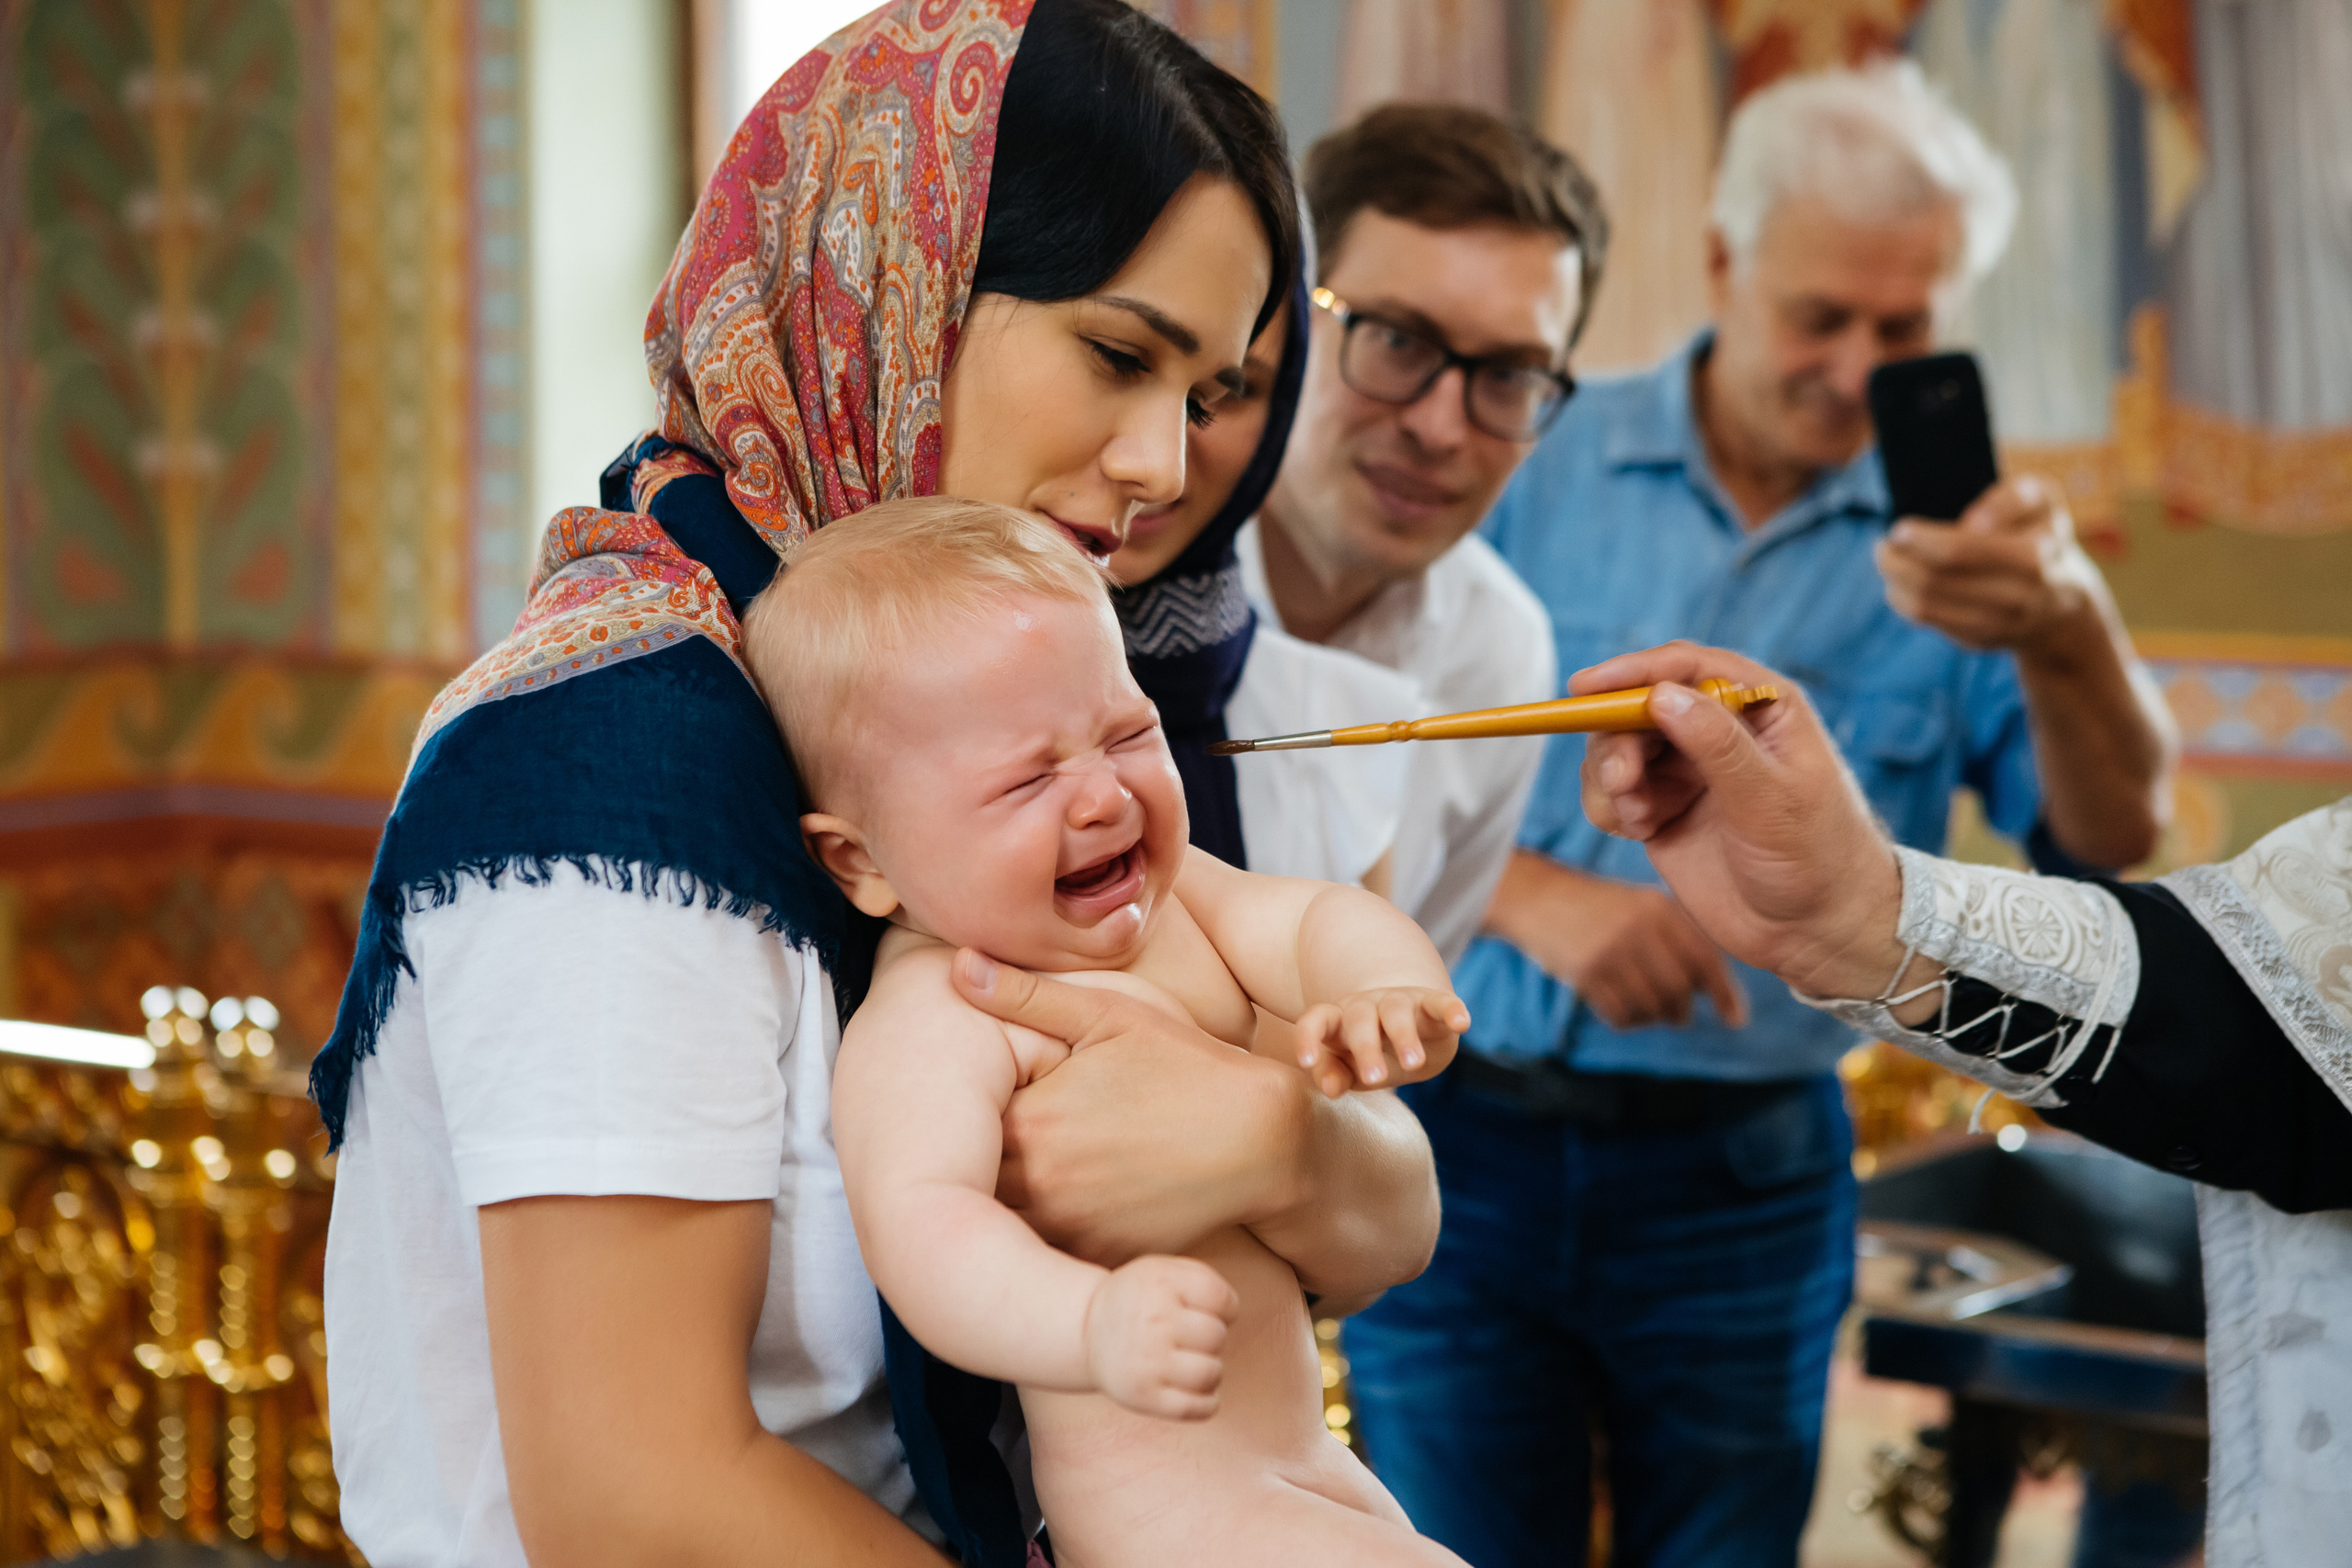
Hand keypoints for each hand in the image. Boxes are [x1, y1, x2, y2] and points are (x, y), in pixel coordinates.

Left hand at [953, 950, 1310, 1264]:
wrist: (1262, 1142)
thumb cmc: (1185, 1068)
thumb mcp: (1110, 1015)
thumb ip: (1026, 996)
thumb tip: (957, 964)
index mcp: (1032, 1119)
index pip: (961, 1125)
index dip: (965, 1114)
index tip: (972, 1100)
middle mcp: (1041, 1182)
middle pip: (974, 1177)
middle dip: (975, 1159)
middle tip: (983, 1139)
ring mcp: (1070, 1227)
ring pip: (1002, 1220)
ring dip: (1002, 1198)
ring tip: (1035, 1166)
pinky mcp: (1098, 1259)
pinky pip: (1044, 1251)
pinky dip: (1042, 1232)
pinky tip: (1070, 1198)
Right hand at [1083, 1254, 1238, 1420]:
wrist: (1087, 1330)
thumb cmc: (1140, 1298)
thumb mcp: (1164, 1269)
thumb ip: (1204, 1279)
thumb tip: (1232, 1312)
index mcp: (1161, 1284)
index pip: (1222, 1300)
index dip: (1225, 1308)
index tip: (1205, 1311)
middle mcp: (1153, 1322)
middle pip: (1216, 1337)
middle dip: (1212, 1338)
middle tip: (1191, 1338)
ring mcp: (1147, 1363)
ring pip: (1211, 1374)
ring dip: (1211, 1370)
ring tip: (1192, 1362)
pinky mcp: (1144, 1397)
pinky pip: (1198, 1408)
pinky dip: (1208, 1402)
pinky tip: (1195, 1388)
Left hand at [1294, 988, 1465, 1097]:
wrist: (1411, 1035)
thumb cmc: (1369, 1057)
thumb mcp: (1349, 1069)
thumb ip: (1334, 1075)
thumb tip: (1329, 1088)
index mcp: (1338, 1022)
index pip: (1316, 1021)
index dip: (1307, 1038)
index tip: (1304, 1062)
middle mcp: (1366, 1006)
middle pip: (1360, 1020)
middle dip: (1366, 1048)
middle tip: (1374, 1079)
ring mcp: (1400, 1002)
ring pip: (1397, 1012)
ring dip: (1404, 1036)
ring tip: (1413, 1064)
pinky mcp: (1432, 1003)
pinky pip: (1441, 1002)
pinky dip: (1452, 1010)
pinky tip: (1462, 1023)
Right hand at [1486, 852, 1749, 1029]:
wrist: (1537, 898)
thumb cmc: (1599, 908)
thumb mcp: (1641, 906)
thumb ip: (1679, 937)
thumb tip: (1720, 990)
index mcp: (1658, 908)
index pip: (1704, 959)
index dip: (1724, 993)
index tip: (1736, 1019)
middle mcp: (1639, 928)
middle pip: (1679, 990)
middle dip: (1681, 1010)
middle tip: (1677, 1015)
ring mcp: (1611, 951)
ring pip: (1651, 1007)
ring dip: (1652, 1017)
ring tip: (1645, 1009)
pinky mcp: (1586, 973)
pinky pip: (1621, 1015)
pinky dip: (1628, 1020)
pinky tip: (1622, 1008)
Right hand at [1571, 643, 1910, 1001]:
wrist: (1814, 931)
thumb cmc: (1815, 857)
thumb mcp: (1771, 798)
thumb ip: (1717, 745)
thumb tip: (1661, 695)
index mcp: (1759, 707)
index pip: (1687, 668)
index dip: (1634, 672)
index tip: (1587, 689)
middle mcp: (1718, 730)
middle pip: (1640, 706)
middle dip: (1619, 740)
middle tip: (1621, 781)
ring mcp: (1688, 770)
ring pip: (1618, 747)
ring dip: (1612, 776)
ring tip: (1635, 816)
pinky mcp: (1663, 809)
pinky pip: (1613, 790)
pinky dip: (1610, 806)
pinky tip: (1636, 831)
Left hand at [1876, 475, 2103, 654]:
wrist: (2062, 600)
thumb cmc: (2040, 536)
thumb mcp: (2041, 502)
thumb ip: (2010, 499)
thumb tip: (1973, 523)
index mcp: (2031, 556)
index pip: (1958, 551)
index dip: (1920, 540)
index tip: (1901, 528)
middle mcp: (2015, 596)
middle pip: (1934, 581)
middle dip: (1897, 561)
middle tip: (1883, 545)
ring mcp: (1996, 624)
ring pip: (1926, 606)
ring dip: (1894, 581)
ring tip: (1886, 560)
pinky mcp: (1979, 641)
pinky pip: (1929, 622)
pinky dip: (1904, 601)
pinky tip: (1897, 585)